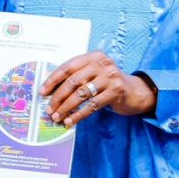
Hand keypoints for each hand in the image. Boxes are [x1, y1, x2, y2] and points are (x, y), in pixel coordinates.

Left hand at [39, 51, 155, 127]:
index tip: (42, 92)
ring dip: (66, 108)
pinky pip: (92, 105)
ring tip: (57, 117)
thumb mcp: (93, 74)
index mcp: (93, 56)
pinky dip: (79, 115)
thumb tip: (50, 91)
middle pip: (73, 81)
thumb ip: (76, 77)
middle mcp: (102, 64)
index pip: (67, 67)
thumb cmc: (107, 83)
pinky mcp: (116, 91)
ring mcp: (110, 77)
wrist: (135, 91)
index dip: (53, 80)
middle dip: (58, 97)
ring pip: (81, 94)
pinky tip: (70, 121)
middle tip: (49, 109)